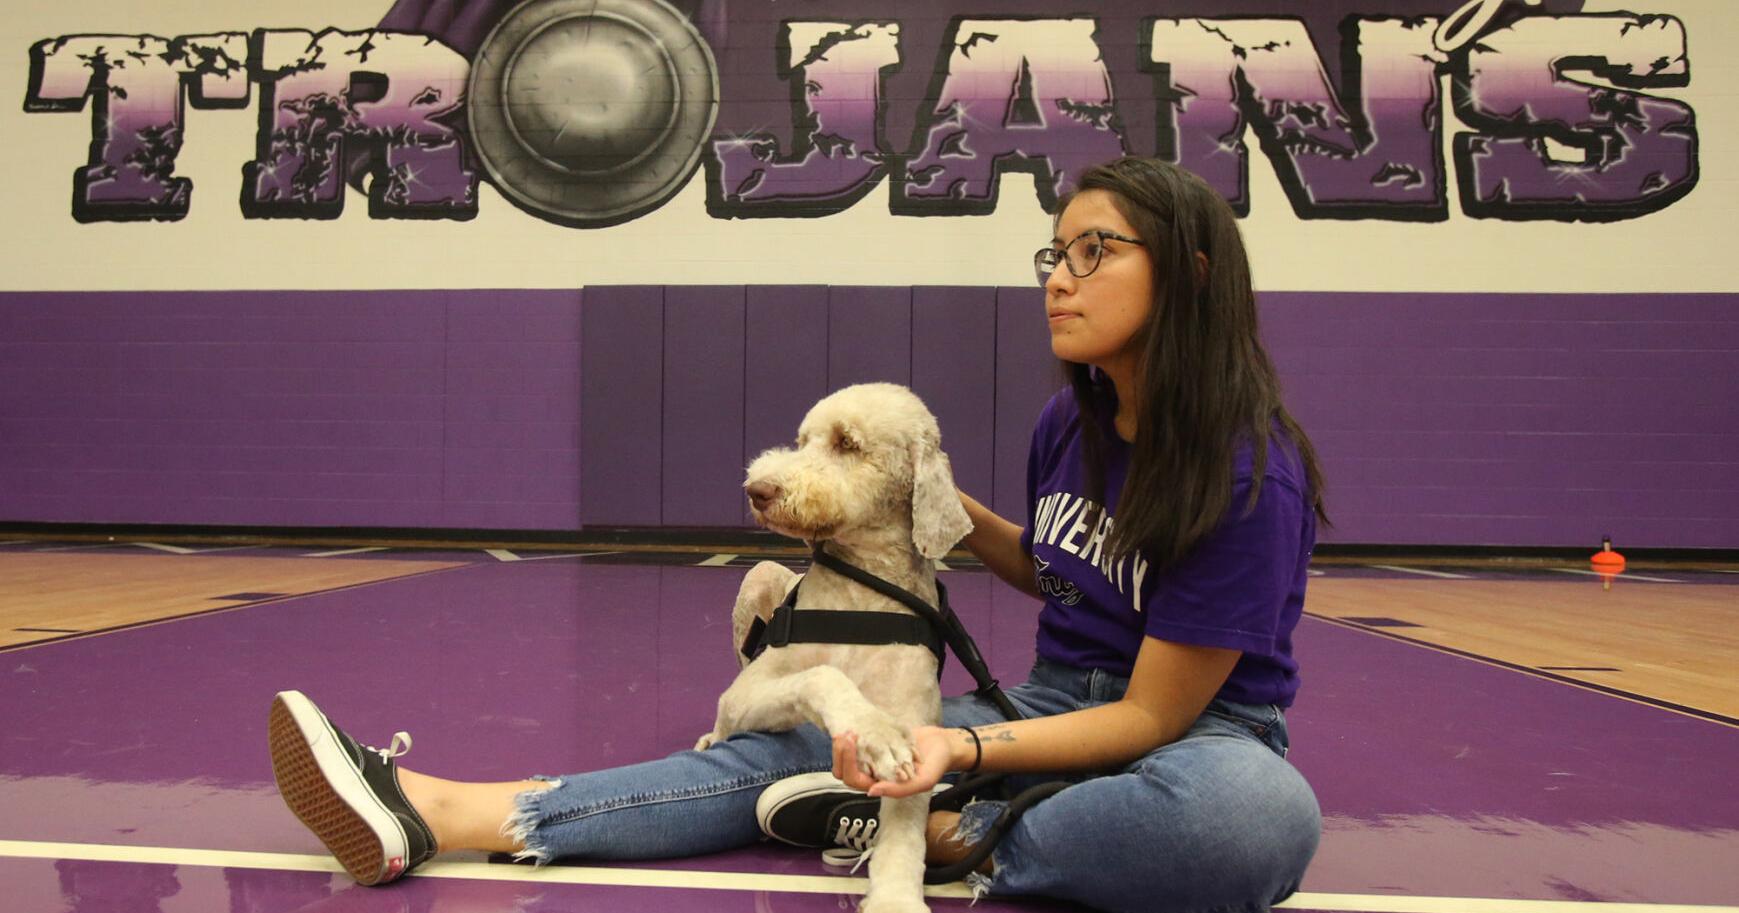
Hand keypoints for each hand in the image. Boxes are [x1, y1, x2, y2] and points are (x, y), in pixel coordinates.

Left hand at [833, 725, 956, 797]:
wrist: (943, 744)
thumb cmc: (936, 765)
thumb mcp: (922, 781)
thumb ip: (898, 790)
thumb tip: (870, 791)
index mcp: (882, 786)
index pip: (854, 780)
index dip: (847, 762)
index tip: (850, 740)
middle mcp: (875, 774)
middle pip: (845, 770)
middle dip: (841, 751)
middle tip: (844, 733)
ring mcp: (874, 759)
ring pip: (849, 757)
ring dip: (844, 745)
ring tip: (848, 728)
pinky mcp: (877, 745)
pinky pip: (859, 744)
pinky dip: (854, 737)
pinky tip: (855, 724)